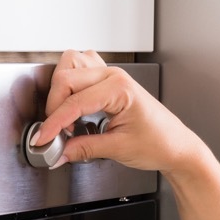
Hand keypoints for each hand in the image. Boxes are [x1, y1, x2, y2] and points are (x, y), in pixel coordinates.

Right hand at [32, 50, 204, 175]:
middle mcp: (113, 76)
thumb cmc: (159, 143)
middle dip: (54, 107)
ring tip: (62, 118)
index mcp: (119, 87)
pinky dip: (69, 87)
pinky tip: (71, 106)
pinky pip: (80, 73)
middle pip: (66, 79)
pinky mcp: (109, 83)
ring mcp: (111, 76)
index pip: (74, 102)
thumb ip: (84, 149)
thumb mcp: (118, 149)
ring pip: (70, 68)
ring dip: (60, 92)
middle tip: (53, 134)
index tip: (43, 139)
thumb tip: (59, 151)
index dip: (54, 123)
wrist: (176, 146)